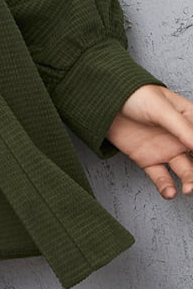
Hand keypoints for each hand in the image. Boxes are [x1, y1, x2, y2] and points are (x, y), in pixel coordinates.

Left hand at [105, 84, 192, 198]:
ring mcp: (165, 150)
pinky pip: (161, 177)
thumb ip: (181, 128)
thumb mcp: (161, 108)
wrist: (105, 101)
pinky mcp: (148, 160)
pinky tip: (170, 193)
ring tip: (188, 189)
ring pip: (184, 171)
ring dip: (189, 182)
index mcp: (189, 120)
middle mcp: (180, 138)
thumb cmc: (135, 95)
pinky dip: (166, 187)